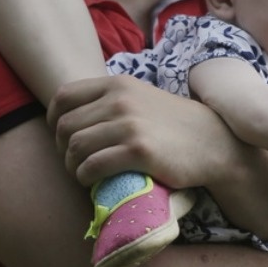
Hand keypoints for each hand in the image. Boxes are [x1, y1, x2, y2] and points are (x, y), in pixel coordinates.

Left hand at [48, 76, 234, 188]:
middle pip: (66, 127)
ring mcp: (129, 125)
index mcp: (117, 84)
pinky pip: (93, 167)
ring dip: (73, 166)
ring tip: (84, 174)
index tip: (62, 138)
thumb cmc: (174, 125)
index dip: (54, 120)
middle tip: (75, 162)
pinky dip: (86, 178)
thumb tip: (72, 117)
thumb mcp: (141, 98)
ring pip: (76, 148)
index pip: (64, 97)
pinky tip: (94, 182)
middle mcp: (120, 100)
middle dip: (63, 149)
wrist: (213, 143)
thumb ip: (111, 100)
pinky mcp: (138, 152)